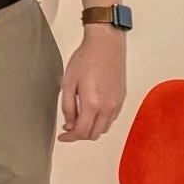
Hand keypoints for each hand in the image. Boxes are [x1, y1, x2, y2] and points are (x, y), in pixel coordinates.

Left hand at [57, 28, 125, 142]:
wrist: (106, 45)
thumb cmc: (86, 59)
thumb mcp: (68, 83)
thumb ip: (68, 107)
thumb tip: (69, 124)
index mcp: (92, 104)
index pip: (81, 132)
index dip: (70, 138)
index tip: (62, 137)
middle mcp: (107, 107)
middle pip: (94, 134)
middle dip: (80, 135)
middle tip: (68, 129)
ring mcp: (117, 104)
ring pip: (104, 128)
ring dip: (91, 129)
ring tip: (79, 120)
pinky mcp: (121, 99)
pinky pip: (111, 119)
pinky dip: (101, 121)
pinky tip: (92, 112)